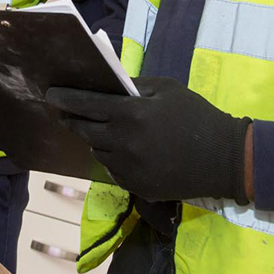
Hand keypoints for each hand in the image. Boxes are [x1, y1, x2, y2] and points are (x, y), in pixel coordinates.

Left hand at [46, 76, 248, 202]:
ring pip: (98, 152)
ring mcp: (129, 168)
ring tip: (101, 130)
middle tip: (64, 113)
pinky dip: (113, 158)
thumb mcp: (166, 88)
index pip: (86, 105)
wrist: (223, 158)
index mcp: (131, 114)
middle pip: (84, 131)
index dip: (64, 100)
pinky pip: (114, 170)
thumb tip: (108, 86)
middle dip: (72, 120)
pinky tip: (124, 150)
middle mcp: (124, 143)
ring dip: (95, 140)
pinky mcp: (137, 187)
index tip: (49, 95)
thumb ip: (133, 87)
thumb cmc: (195, 115)